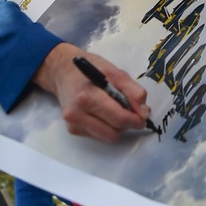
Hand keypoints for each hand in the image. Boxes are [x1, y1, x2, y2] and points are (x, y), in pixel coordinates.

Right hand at [34, 42, 149, 143]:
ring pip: (107, 137)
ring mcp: (73, 123)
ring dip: (117, 128)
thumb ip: (132, 90)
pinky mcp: (72, 130)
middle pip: (114, 132)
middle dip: (127, 125)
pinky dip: (105, 128)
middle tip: (132, 113)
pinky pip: (98, 136)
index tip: (143, 116)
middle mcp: (77, 112)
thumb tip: (143, 111)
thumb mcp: (114, 72)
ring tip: (115, 111)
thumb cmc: (90, 68)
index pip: (118, 118)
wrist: (62, 71)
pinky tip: (102, 114)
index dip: (136, 120)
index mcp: (87, 95)